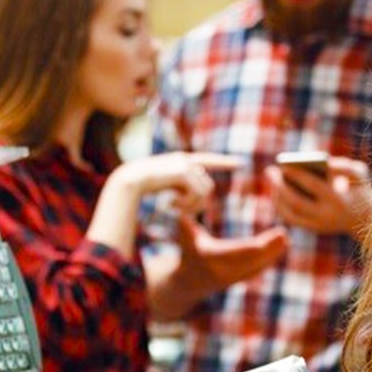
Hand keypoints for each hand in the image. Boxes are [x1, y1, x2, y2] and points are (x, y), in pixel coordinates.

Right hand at [113, 152, 239, 214]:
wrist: (130, 180)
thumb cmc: (142, 185)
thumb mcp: (165, 186)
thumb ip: (181, 187)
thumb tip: (196, 198)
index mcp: (181, 161)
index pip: (208, 160)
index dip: (224, 162)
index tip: (241, 163)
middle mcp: (186, 160)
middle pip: (207, 186)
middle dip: (197, 204)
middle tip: (179, 211)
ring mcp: (185, 164)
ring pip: (204, 192)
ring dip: (190, 205)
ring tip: (172, 207)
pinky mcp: (183, 171)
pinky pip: (196, 194)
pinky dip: (186, 204)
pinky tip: (169, 204)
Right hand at [177, 214, 287, 294]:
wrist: (188, 281)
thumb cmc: (188, 250)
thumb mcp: (184, 237)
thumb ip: (185, 226)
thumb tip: (182, 216)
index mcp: (213, 259)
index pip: (241, 251)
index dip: (259, 244)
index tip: (269, 235)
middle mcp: (225, 271)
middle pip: (253, 260)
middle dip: (270, 249)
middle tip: (285, 236)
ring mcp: (233, 278)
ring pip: (258, 266)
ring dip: (273, 254)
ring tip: (286, 241)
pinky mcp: (238, 280)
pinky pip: (256, 269)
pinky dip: (268, 260)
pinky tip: (279, 249)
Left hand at [267, 156, 371, 238]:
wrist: (368, 219)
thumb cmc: (361, 190)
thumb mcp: (358, 173)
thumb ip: (342, 165)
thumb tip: (324, 164)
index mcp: (339, 201)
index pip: (313, 186)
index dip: (296, 174)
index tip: (283, 164)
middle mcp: (327, 217)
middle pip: (296, 202)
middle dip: (280, 187)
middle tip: (269, 171)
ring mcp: (319, 226)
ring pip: (290, 214)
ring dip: (277, 196)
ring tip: (271, 179)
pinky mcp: (314, 229)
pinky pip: (292, 218)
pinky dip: (282, 205)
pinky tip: (276, 190)